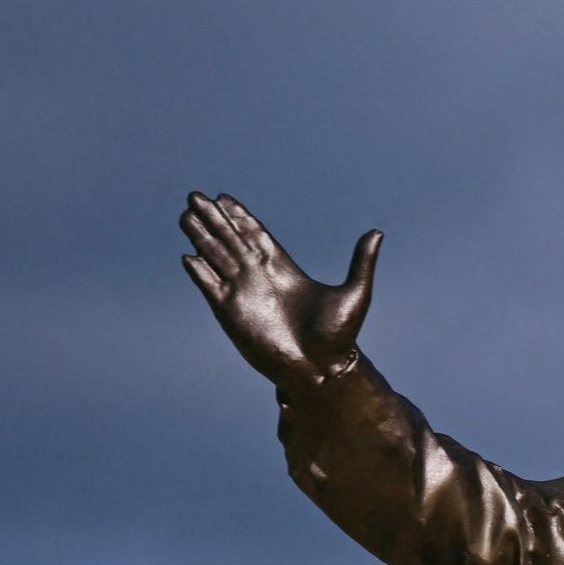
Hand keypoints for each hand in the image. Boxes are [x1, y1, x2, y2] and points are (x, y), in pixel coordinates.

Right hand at [178, 191, 378, 391]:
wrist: (321, 368)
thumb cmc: (339, 336)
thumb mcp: (355, 293)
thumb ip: (361, 262)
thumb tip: (377, 232)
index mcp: (284, 270)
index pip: (256, 236)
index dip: (240, 217)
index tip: (224, 198)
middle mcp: (259, 278)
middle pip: (231, 240)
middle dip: (214, 218)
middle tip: (196, 196)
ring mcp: (243, 294)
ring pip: (216, 256)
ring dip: (201, 236)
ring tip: (186, 215)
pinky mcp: (230, 312)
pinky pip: (210, 286)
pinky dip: (199, 271)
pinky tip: (188, 256)